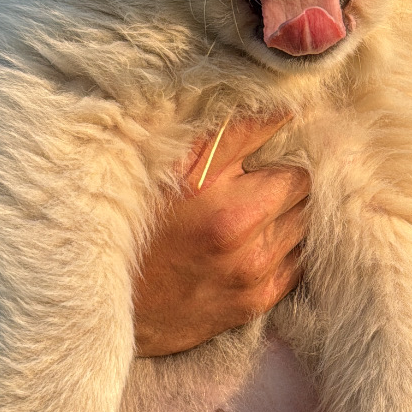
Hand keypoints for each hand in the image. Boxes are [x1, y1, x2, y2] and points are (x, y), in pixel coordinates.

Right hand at [131, 117, 308, 356]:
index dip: (278, 161)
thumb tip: (283, 108)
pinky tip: (252, 247)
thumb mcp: (171, 165)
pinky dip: (282, 252)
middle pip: (303, 199)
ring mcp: (252, 277)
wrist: (108, 297)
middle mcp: (245, 243)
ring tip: (250, 217)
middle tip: (251, 187)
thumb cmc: (135, 219)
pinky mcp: (254, 303)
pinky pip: (296, 266)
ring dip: (284, 220)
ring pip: (302, 230)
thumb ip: (233, 133)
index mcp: (226, 204)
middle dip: (282, 188)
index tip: (260, 162)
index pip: (296, 171)